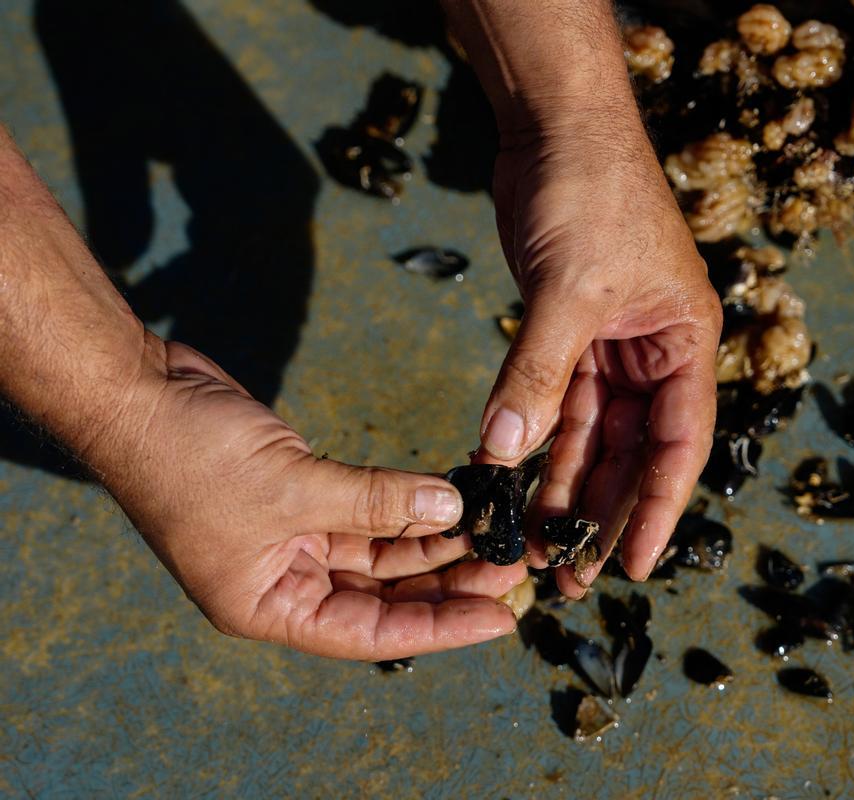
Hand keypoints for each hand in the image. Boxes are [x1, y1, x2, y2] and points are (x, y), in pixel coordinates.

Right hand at [95, 340, 523, 659]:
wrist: (135, 392)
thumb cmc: (188, 456)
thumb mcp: (292, 487)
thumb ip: (376, 501)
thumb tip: (450, 508)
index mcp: (268, 606)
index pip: (370, 632)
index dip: (439, 628)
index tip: (500, 620)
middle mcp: (284, 581)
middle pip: (383, 594)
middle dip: (448, 581)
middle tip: (511, 565)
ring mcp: (293, 537)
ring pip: (381, 551)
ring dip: (435, 541)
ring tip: (496, 532)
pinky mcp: (301, 494)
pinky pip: (367, 509)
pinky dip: (407, 504)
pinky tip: (453, 498)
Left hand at [479, 118, 721, 596]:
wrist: (555, 124)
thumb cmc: (589, 192)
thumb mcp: (567, 290)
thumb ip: (537, 374)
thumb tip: (501, 453)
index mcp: (684, 343)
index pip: (679, 447)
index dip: (659, 511)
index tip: (635, 567)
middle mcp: (655, 351)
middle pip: (634, 451)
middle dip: (604, 511)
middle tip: (569, 571)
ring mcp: (612, 343)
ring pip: (591, 433)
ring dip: (566, 484)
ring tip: (536, 541)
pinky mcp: (569, 331)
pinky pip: (555, 400)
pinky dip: (535, 437)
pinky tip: (512, 476)